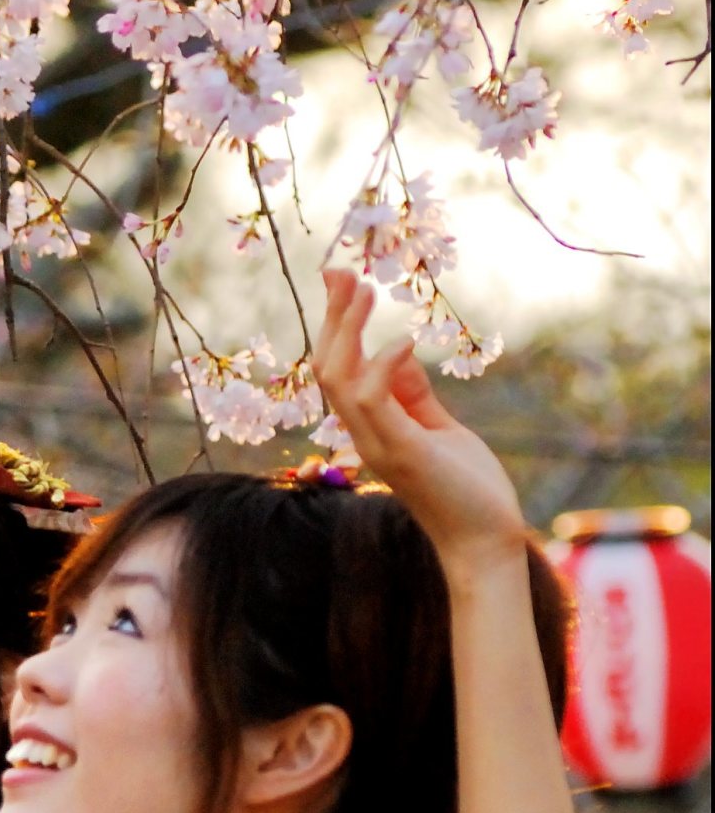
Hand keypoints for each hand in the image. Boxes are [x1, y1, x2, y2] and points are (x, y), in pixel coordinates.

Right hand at [314, 268, 528, 573]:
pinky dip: (382, 367)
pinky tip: (403, 341)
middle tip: (340, 271)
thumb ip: (415, 394)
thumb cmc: (466, 489)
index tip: (340, 281)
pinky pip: (372, 402)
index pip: (337, 368)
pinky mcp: (401, 452)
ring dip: (347, 331)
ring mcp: (377, 444)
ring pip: (339, 378)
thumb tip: (399, 351)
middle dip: (332, 317)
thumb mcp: (440, 429)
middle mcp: (363, 434)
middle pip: (327, 366)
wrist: (485, 541)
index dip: (334, 324)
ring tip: (362, 291)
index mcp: (370, 426)